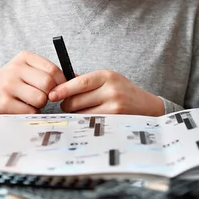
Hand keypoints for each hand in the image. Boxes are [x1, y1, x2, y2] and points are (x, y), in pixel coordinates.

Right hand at [0, 51, 65, 114]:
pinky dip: (29, 113)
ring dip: (39, 105)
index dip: (62, 83)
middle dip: (49, 95)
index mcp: (23, 57)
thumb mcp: (25, 71)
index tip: (59, 90)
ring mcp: (8, 85)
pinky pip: (30, 111)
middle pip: (48, 84)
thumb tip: (76, 79)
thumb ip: (47, 73)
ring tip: (29, 102)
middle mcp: (15, 68)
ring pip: (40, 99)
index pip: (53, 70)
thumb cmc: (10, 85)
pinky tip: (20, 108)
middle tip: (42, 97)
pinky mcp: (4, 102)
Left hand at [48, 70, 164, 115]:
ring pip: (81, 114)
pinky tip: (88, 118)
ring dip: (75, 114)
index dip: (63, 89)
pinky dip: (84, 121)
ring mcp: (114, 106)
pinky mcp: (114, 120)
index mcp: (106, 76)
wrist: (146, 106)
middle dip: (67, 104)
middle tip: (67, 105)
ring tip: (81, 111)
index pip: (80, 83)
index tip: (52, 95)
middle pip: (77, 101)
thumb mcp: (107, 80)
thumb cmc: (122, 91)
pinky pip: (90, 122)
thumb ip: (85, 81)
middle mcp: (111, 90)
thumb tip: (59, 84)